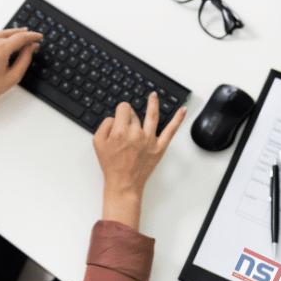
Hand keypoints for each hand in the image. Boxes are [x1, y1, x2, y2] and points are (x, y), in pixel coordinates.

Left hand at [0, 7, 41, 139]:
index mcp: (0, 51)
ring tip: (18, 35)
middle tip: (31, 40)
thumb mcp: (14, 77)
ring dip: (9, 34)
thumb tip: (31, 46)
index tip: (38, 37)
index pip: (21, 39)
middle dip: (23, 37)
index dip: (32, 37)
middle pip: (10, 35)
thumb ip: (25, 59)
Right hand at [93, 95, 185, 229]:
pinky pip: (170, 131)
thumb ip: (104, 124)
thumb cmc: (111, 165)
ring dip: (153, 103)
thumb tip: (115, 117)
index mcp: (120, 131)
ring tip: (153, 96)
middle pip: (134, 114)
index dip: (120, 111)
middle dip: (129, 118)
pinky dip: (178, 119)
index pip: (123, 108)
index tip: (120, 116)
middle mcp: (136, 134)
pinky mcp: (159, 147)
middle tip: (125, 129)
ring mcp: (149, 140)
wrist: (123, 183)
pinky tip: (182, 110)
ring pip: (152, 115)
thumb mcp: (97, 142)